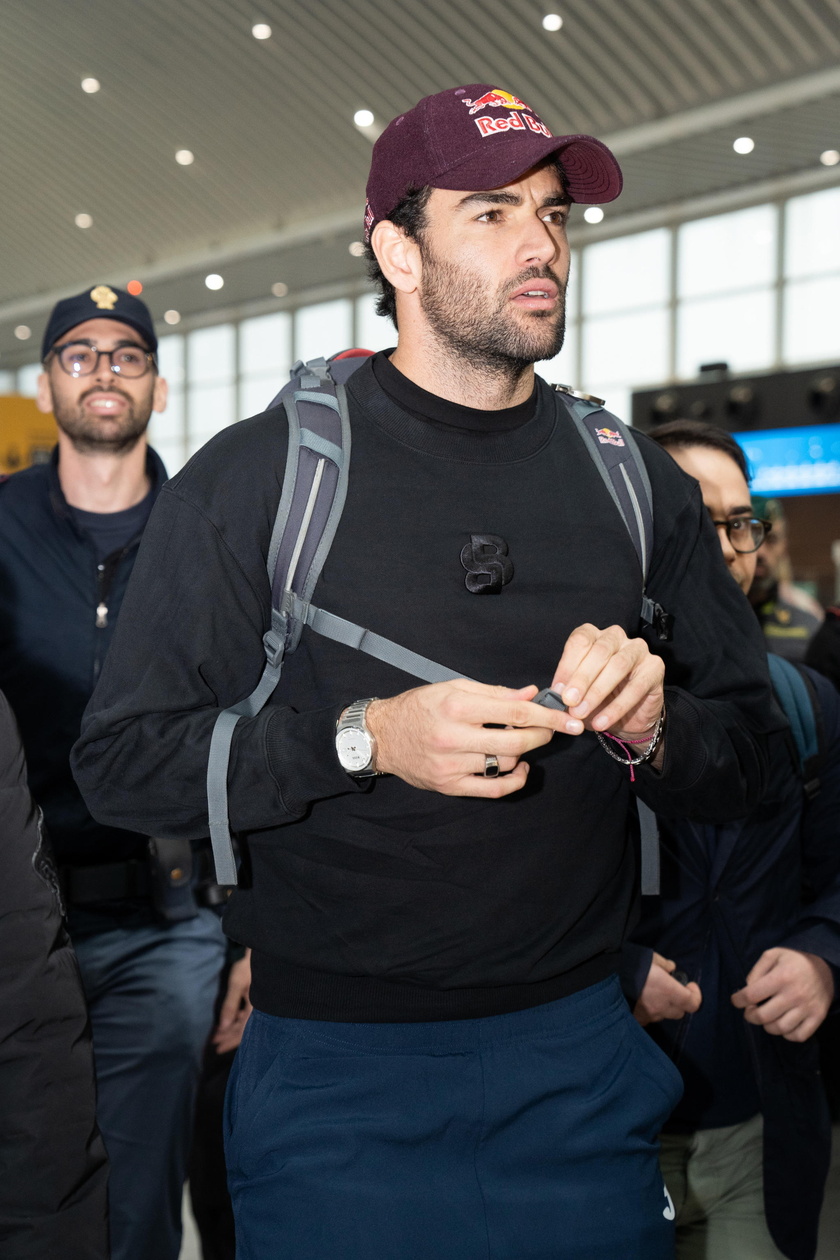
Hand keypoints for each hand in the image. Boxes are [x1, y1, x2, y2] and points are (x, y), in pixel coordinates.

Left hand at [211, 949, 251, 1054]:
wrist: (265, 952)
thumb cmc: (250, 966)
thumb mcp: (237, 984)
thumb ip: (230, 1006)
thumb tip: (223, 1026)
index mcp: (258, 1009)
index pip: (243, 1031)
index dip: (230, 1041)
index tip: (218, 1048)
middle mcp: (261, 1010)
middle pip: (244, 1029)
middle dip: (229, 1036)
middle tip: (215, 1043)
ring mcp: (260, 1005)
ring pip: (245, 1022)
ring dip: (231, 1027)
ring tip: (218, 1033)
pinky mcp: (259, 999)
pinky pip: (247, 1015)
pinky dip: (237, 1018)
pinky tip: (229, 1020)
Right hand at [366, 681, 566, 797]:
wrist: (382, 736)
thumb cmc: (419, 707)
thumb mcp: (453, 688)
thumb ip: (494, 692)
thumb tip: (531, 694)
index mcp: (457, 706)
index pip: (515, 713)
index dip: (547, 716)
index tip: (568, 719)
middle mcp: (453, 736)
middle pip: (516, 742)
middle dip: (543, 736)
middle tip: (553, 730)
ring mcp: (451, 765)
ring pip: (506, 764)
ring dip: (525, 754)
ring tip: (523, 742)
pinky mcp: (449, 785)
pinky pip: (493, 789)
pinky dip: (514, 780)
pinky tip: (519, 768)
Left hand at [551, 624, 664, 753]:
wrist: (629, 718)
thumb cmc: (599, 700)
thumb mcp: (578, 694)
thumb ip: (568, 690)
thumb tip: (556, 693)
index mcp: (594, 636)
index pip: (580, 641)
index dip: (567, 665)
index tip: (558, 690)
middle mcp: (616, 637)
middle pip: (599, 651)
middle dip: (582, 679)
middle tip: (569, 702)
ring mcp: (638, 650)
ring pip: (618, 665)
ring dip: (597, 692)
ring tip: (582, 713)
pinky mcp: (655, 667)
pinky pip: (636, 686)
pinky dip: (616, 707)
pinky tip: (602, 722)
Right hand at [633, 952, 701, 1025]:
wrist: (608, 978)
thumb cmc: (633, 965)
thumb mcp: (651, 957)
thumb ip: (664, 964)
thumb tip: (671, 968)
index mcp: (670, 991)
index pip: (693, 1003)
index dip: (696, 995)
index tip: (690, 985)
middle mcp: (662, 1007)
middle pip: (680, 1012)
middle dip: (681, 1002)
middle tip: (673, 990)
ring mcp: (650, 1015)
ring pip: (664, 1016)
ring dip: (665, 1007)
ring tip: (655, 995)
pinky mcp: (638, 1019)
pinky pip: (649, 1019)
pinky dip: (651, 1012)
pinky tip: (644, 1002)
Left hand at [731, 947, 833, 1042]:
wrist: (825, 967)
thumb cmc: (794, 960)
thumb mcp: (773, 955)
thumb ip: (756, 971)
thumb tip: (746, 988)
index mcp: (781, 977)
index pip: (752, 995)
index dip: (738, 1000)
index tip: (736, 1001)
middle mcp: (794, 994)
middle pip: (764, 1016)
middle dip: (750, 1016)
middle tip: (749, 1012)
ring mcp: (807, 1008)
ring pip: (780, 1028)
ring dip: (767, 1026)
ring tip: (765, 1018)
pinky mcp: (818, 1017)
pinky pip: (799, 1036)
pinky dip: (787, 1035)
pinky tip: (782, 1025)